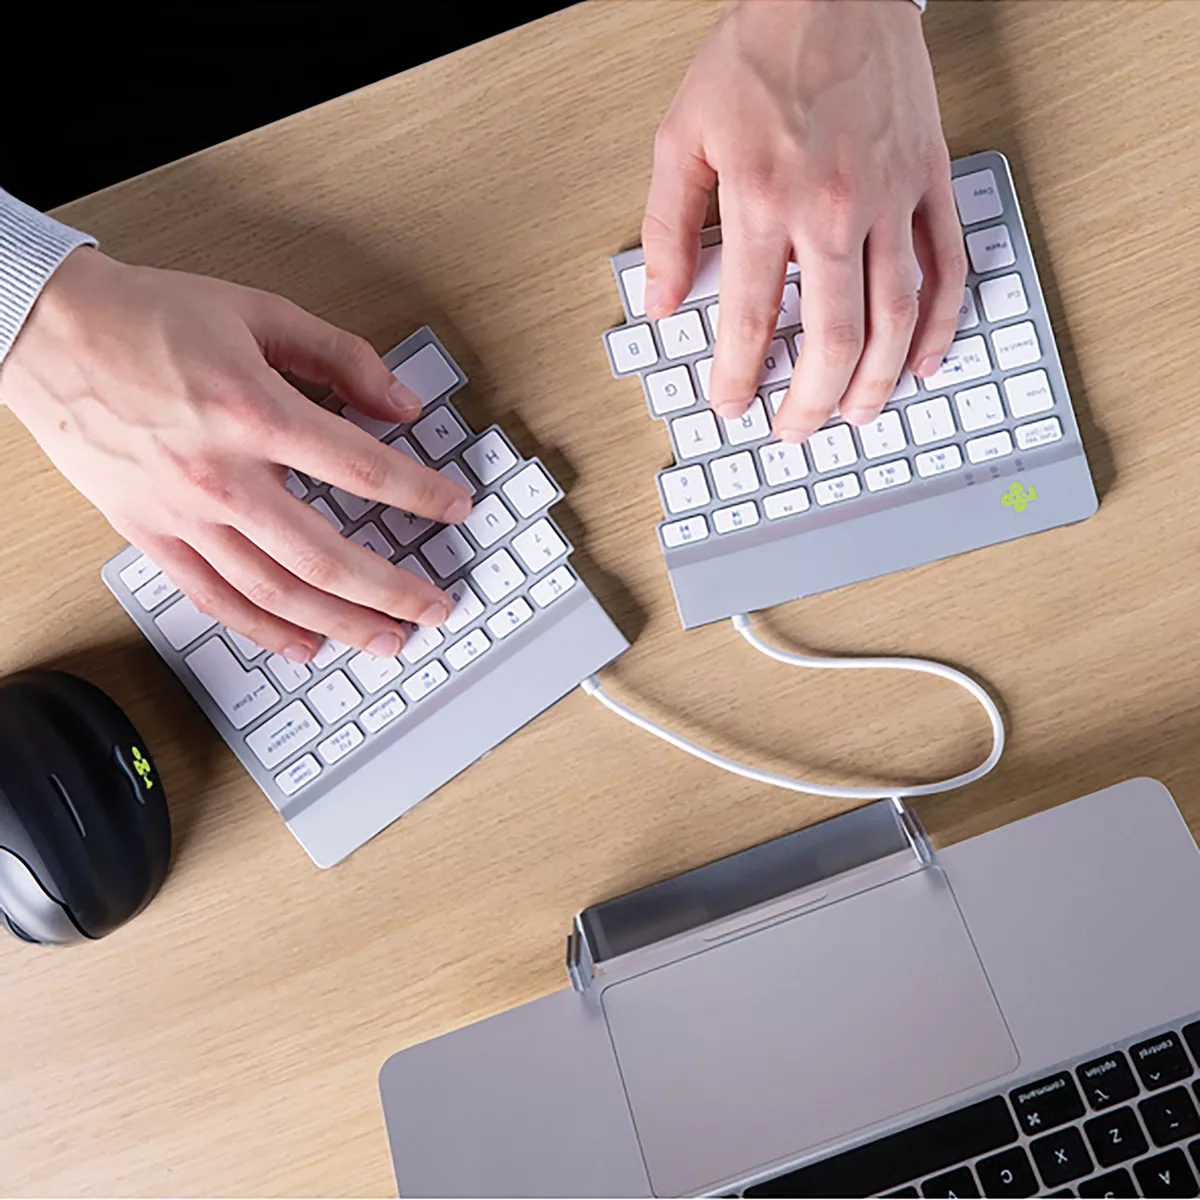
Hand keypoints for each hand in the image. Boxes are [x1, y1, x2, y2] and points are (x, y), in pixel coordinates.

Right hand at [0, 248, 471, 662]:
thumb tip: (400, 403)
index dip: (419, 493)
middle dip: (391, 590)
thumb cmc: (148, 318)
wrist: (43, 331)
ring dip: (339, 624)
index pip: (361, 469)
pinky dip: (262, 630)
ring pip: (273, 591)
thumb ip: (341, 356)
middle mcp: (220, 474)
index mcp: (252, 411)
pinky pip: (212, 599)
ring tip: (386, 639)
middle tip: (434, 607)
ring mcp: (182, 514)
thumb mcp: (259, 312)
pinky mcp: (150, 535)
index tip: (454, 507)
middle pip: (325, 555)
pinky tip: (302, 646)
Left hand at [643, 0, 965, 440]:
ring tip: (855, 415)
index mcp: (764, 201)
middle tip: (795, 431)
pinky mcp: (930, 181)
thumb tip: (660, 304)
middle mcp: (833, 209)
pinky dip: (939, 323)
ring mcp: (891, 198)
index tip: (732, 407)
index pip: (750, 320)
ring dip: (875, 380)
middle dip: (810, 400)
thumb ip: (668, 229)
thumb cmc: (758, 55)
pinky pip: (947, 267)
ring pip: (894, 316)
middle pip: (831, 337)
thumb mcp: (683, 136)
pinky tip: (922, 360)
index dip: (738, 376)